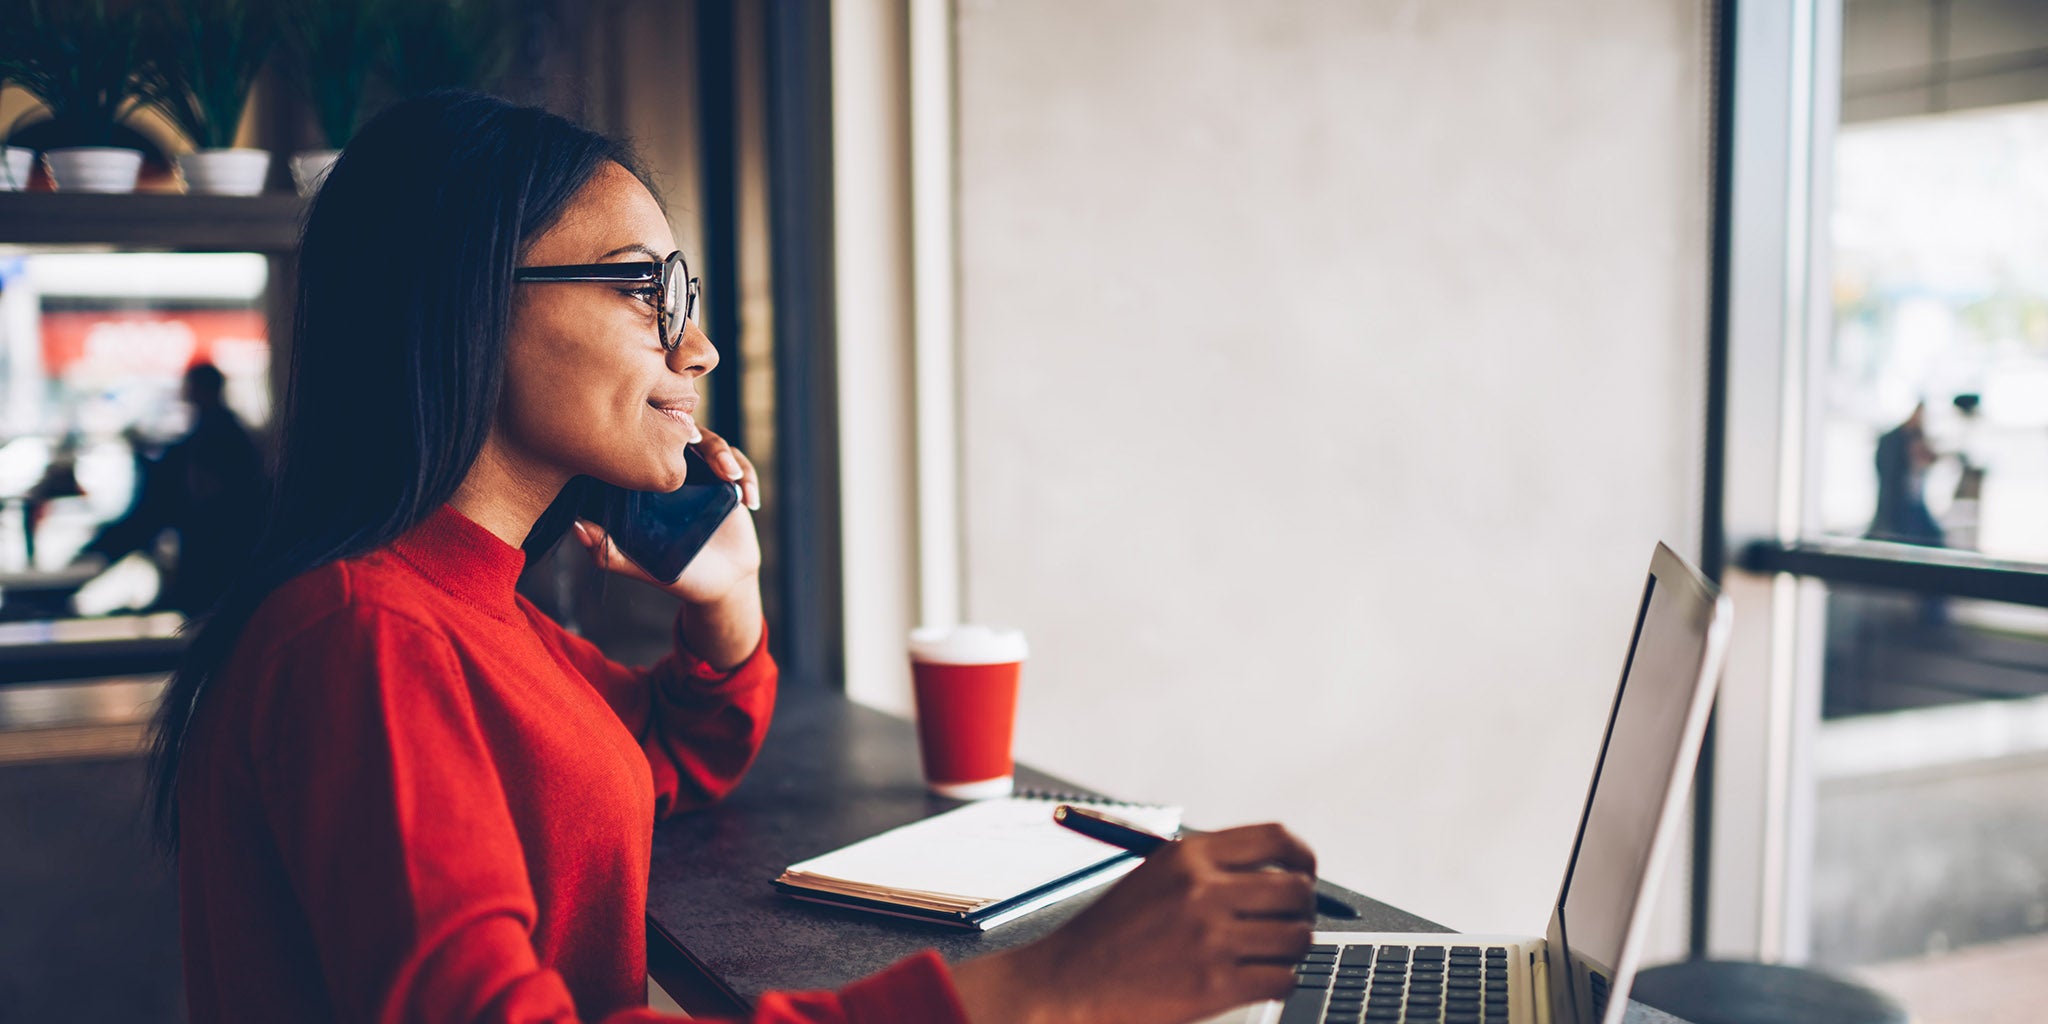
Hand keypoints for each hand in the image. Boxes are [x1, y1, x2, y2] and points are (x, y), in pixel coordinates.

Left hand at [571, 425, 762, 605]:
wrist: (723, 585)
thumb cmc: (679, 574)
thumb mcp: (643, 566)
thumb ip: (610, 552)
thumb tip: (576, 526)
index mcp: (647, 484)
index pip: (646, 446)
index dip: (655, 438)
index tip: (667, 451)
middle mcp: (674, 473)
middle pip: (683, 435)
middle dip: (700, 441)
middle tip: (706, 454)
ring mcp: (703, 474)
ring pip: (714, 444)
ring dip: (726, 456)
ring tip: (732, 480)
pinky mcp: (729, 481)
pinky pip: (739, 465)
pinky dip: (746, 477)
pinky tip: (749, 502)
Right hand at [951, 824, 1317, 1023]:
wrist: (1068, 982)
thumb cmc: (1111, 934)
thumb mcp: (1156, 877)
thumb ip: (1209, 867)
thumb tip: (1274, 872)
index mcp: (1190, 856)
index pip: (1276, 840)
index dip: (1303, 858)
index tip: (1305, 873)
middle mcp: (1204, 890)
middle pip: (1296, 890)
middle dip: (1301, 909)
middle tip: (1288, 922)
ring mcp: (1211, 938)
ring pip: (1297, 937)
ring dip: (1291, 949)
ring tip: (1269, 954)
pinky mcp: (1216, 984)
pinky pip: (1283, 979)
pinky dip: (1278, 981)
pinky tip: (1257, 980)